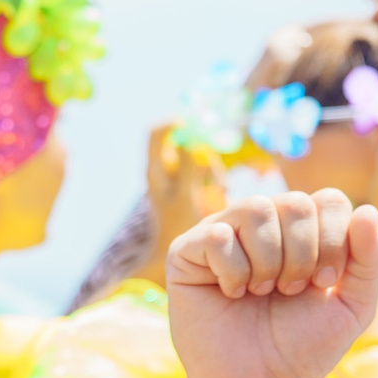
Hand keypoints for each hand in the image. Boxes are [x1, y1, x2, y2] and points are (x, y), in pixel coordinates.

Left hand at [145, 124, 225, 261]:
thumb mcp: (184, 197)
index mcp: (156, 169)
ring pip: (200, 157)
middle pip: (185, 143)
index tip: (194, 128)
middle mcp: (166, 170)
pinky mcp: (193, 186)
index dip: (174, 124)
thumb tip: (190, 142)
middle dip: (204, 155)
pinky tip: (221, 195)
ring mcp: (180, 178)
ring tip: (220, 191)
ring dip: (213, 170)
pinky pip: (207, 172)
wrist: (182, 252)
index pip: (157, 133)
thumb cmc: (177, 228)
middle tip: (214, 176)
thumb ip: (187, 169)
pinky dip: (216, 180)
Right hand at [167, 189, 377, 377]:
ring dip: (270, 261)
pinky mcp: (187, 252)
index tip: (326, 282)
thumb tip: (369, 210)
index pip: (328, 199)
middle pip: (295, 202)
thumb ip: (369, 260)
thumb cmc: (303, 347)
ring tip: (263, 292)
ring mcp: (223, 233)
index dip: (334, 239)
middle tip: (292, 291)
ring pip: (255, 209)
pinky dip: (234, 271)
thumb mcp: (353, 307)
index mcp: (303, 231)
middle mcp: (263, 225)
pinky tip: (232, 294)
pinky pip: (217, 235)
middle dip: (304, 254)